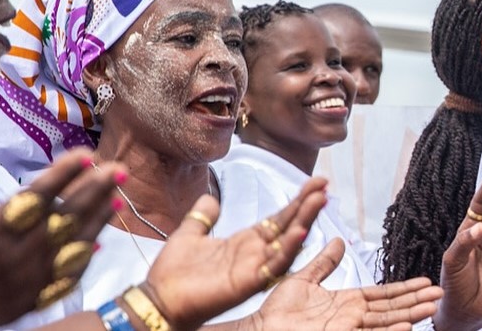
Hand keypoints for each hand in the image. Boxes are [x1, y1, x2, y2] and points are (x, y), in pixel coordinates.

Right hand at [0, 144, 119, 330]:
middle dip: (93, 191)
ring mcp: (22, 286)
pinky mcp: (25, 305)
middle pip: (63, 220)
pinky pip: (63, 280)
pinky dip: (83, 261)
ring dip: (97, 221)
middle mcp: (10, 261)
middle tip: (119, 168)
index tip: (86, 153)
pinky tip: (101, 242)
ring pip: (70, 248)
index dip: (63, 174)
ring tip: (119, 196)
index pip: (35, 198)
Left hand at [143, 177, 328, 329]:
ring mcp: (255, 268)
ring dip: (305, 221)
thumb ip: (202, 217)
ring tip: (319, 200)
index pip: (279, 218)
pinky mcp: (249, 283)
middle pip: (289, 226)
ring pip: (288, 243)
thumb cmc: (171, 273)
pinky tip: (299, 232)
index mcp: (245, 242)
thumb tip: (210, 199)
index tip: (316, 182)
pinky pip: (275, 266)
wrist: (157, 299)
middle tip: (324, 185)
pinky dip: (288, 249)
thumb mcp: (189, 234)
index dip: (297, 201)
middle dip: (307, 205)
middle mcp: (255, 254)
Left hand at [255, 238, 441, 330]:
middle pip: (391, 308)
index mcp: (347, 302)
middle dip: (416, 302)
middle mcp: (352, 317)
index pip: (383, 294)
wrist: (260, 330)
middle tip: (439, 296)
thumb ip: (324, 262)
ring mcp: (348, 330)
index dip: (405, 289)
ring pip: (385, 322)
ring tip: (431, 310)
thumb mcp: (304, 280)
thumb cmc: (276, 311)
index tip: (426, 282)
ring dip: (409, 316)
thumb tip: (339, 241)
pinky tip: (406, 326)